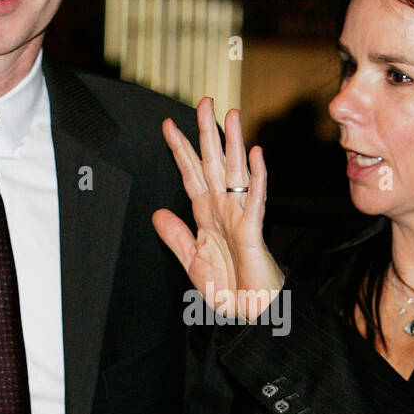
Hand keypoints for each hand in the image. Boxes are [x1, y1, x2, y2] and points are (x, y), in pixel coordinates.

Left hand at [153, 96, 283, 320]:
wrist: (248, 311)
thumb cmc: (227, 287)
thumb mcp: (192, 261)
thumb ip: (176, 237)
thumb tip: (157, 213)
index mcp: (206, 214)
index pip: (191, 173)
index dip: (180, 150)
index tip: (168, 125)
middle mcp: (223, 209)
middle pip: (214, 162)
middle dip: (207, 132)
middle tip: (204, 102)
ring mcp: (240, 216)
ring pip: (236, 172)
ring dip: (233, 143)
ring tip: (231, 115)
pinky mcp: (253, 230)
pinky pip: (255, 199)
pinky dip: (256, 176)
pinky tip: (255, 154)